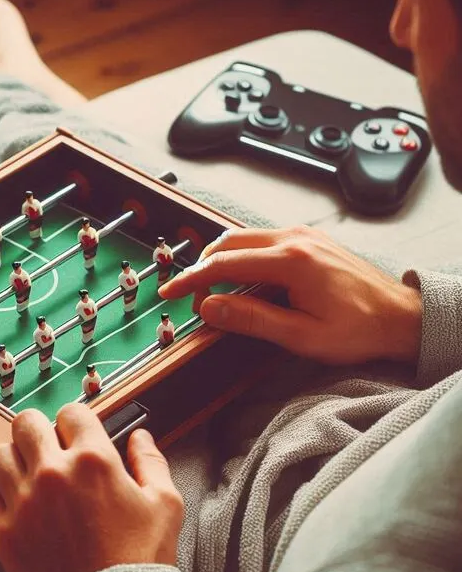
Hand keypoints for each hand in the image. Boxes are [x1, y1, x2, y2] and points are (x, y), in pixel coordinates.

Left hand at [0, 405, 183, 571]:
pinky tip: (9, 503)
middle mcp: (53, 474)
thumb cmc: (139, 561)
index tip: (76, 433)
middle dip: (37, 429)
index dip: (75, 420)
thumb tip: (140, 437)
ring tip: (26, 474)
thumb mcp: (164, 504)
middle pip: (25, 423)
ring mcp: (24, 502)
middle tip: (44, 445)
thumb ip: (151, 460)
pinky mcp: (3, 534)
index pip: (71, 412)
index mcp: (93, 460)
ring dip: (12, 460)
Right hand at [159, 225, 421, 365]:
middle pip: (228, 241)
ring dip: (222, 260)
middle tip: (193, 297)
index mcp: (291, 261)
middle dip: (203, 267)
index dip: (192, 279)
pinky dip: (243, 255)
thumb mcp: (303, 336)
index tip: (170, 292)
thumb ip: (253, 319)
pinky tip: (244, 280)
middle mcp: (294, 238)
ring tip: (215, 291)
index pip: (224, 264)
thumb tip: (211, 308)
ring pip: (243, 236)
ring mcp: (302, 235)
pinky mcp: (308, 239)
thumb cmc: (359, 329)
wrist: (401, 316)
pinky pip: (262, 239)